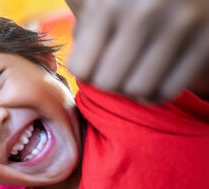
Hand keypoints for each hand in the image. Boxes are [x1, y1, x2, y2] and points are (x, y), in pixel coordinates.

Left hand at [66, 0, 208, 100]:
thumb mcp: (104, 0)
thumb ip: (86, 24)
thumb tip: (79, 64)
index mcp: (109, 3)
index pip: (82, 68)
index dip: (87, 72)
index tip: (97, 64)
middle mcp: (143, 13)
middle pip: (108, 82)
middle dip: (111, 82)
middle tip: (120, 70)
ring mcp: (179, 26)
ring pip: (138, 90)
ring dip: (135, 89)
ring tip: (137, 74)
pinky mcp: (206, 42)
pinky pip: (168, 90)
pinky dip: (159, 92)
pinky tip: (157, 78)